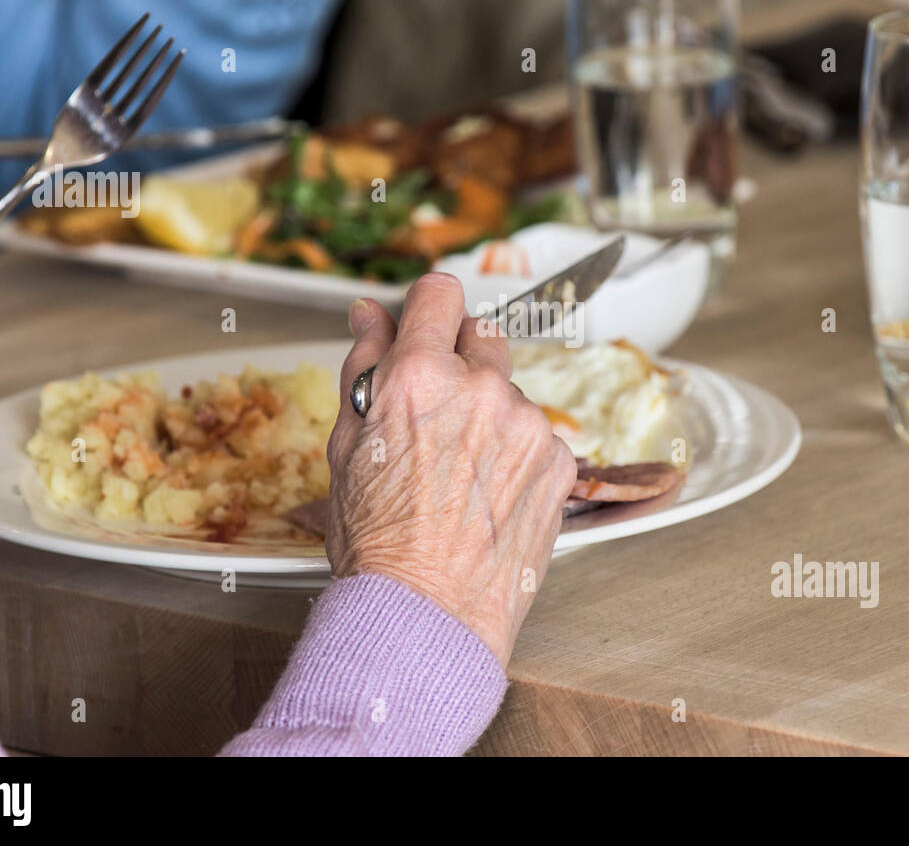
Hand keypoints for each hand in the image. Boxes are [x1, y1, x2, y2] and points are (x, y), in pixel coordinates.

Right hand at [324, 274, 576, 665]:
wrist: (428, 615)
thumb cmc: (379, 542)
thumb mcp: (347, 446)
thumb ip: (363, 366)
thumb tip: (369, 316)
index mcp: (418, 377)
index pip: (439, 293)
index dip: (427, 308)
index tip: (425, 325)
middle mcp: (480, 389)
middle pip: (482, 333)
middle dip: (460, 359)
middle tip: (437, 412)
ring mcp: (528, 425)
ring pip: (511, 391)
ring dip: (490, 414)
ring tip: (461, 474)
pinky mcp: (561, 460)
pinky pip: (538, 435)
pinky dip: (518, 454)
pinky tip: (489, 495)